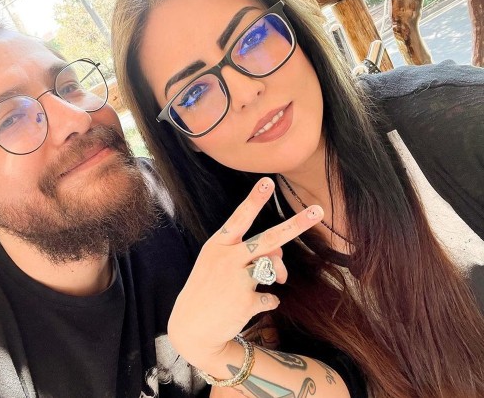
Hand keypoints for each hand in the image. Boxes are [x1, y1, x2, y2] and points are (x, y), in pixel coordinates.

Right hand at [167, 177, 323, 372]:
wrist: (192, 327)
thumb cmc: (208, 288)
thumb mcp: (219, 264)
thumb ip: (249, 253)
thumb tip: (280, 253)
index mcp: (218, 245)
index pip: (240, 218)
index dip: (254, 200)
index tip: (268, 182)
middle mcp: (228, 259)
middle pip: (270, 239)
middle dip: (297, 224)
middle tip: (318, 210)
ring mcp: (237, 280)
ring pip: (274, 268)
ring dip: (277, 275)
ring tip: (265, 282)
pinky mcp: (246, 302)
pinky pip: (271, 298)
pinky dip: (267, 301)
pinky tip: (250, 306)